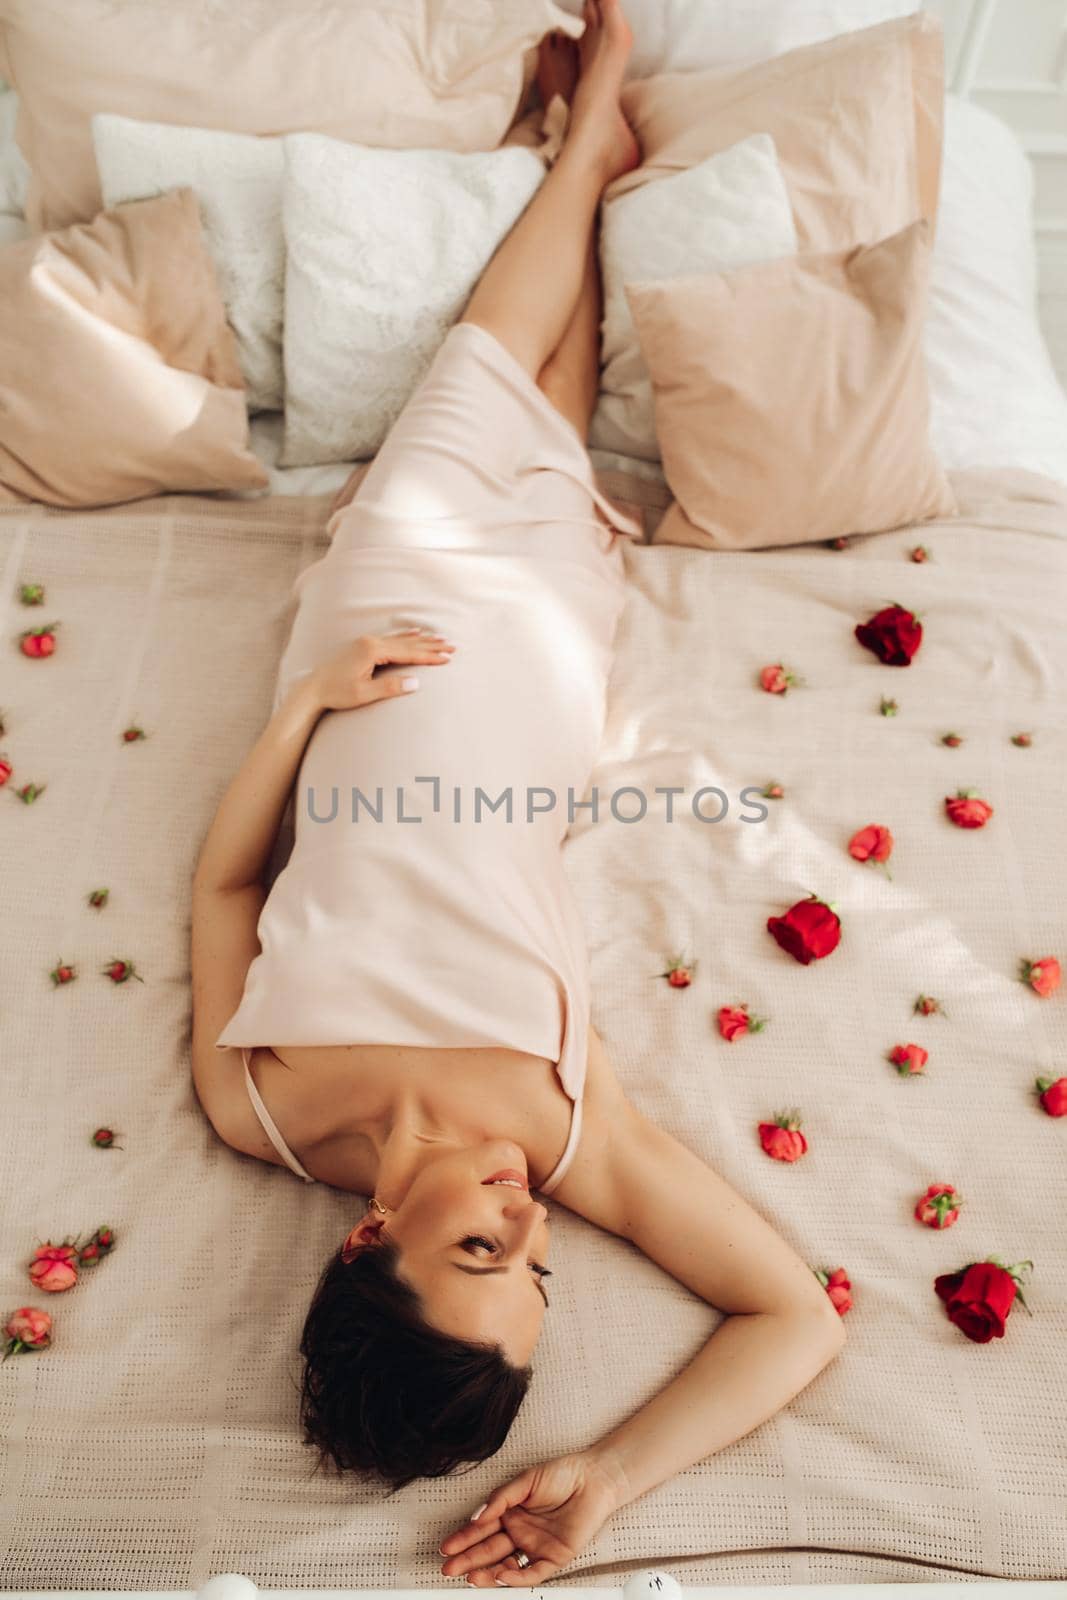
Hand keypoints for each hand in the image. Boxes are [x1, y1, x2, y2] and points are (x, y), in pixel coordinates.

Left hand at [312, 629, 453, 711]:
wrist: (313, 688)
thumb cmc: (337, 693)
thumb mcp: (364, 694)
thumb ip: (390, 687)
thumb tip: (416, 682)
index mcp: (372, 651)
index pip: (408, 653)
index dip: (429, 656)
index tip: (447, 658)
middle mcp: (370, 642)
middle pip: (408, 642)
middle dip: (431, 645)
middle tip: (452, 647)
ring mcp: (366, 642)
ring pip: (401, 638)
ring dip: (422, 639)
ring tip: (440, 639)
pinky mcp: (363, 645)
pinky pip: (391, 638)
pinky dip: (406, 635)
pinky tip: (415, 632)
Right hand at [438, 1448, 628, 1586]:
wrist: (594, 1480)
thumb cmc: (563, 1474)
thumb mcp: (526, 1480)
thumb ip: (501, 1498)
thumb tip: (478, 1515)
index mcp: (510, 1513)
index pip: (482, 1529)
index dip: (463, 1539)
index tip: (447, 1547)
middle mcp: (520, 1532)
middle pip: (489, 1550)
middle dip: (467, 1560)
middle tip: (450, 1568)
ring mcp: (535, 1547)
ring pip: (506, 1566)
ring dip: (487, 1573)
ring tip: (470, 1577)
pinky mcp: (554, 1558)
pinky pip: (532, 1573)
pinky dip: (515, 1577)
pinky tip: (500, 1575)